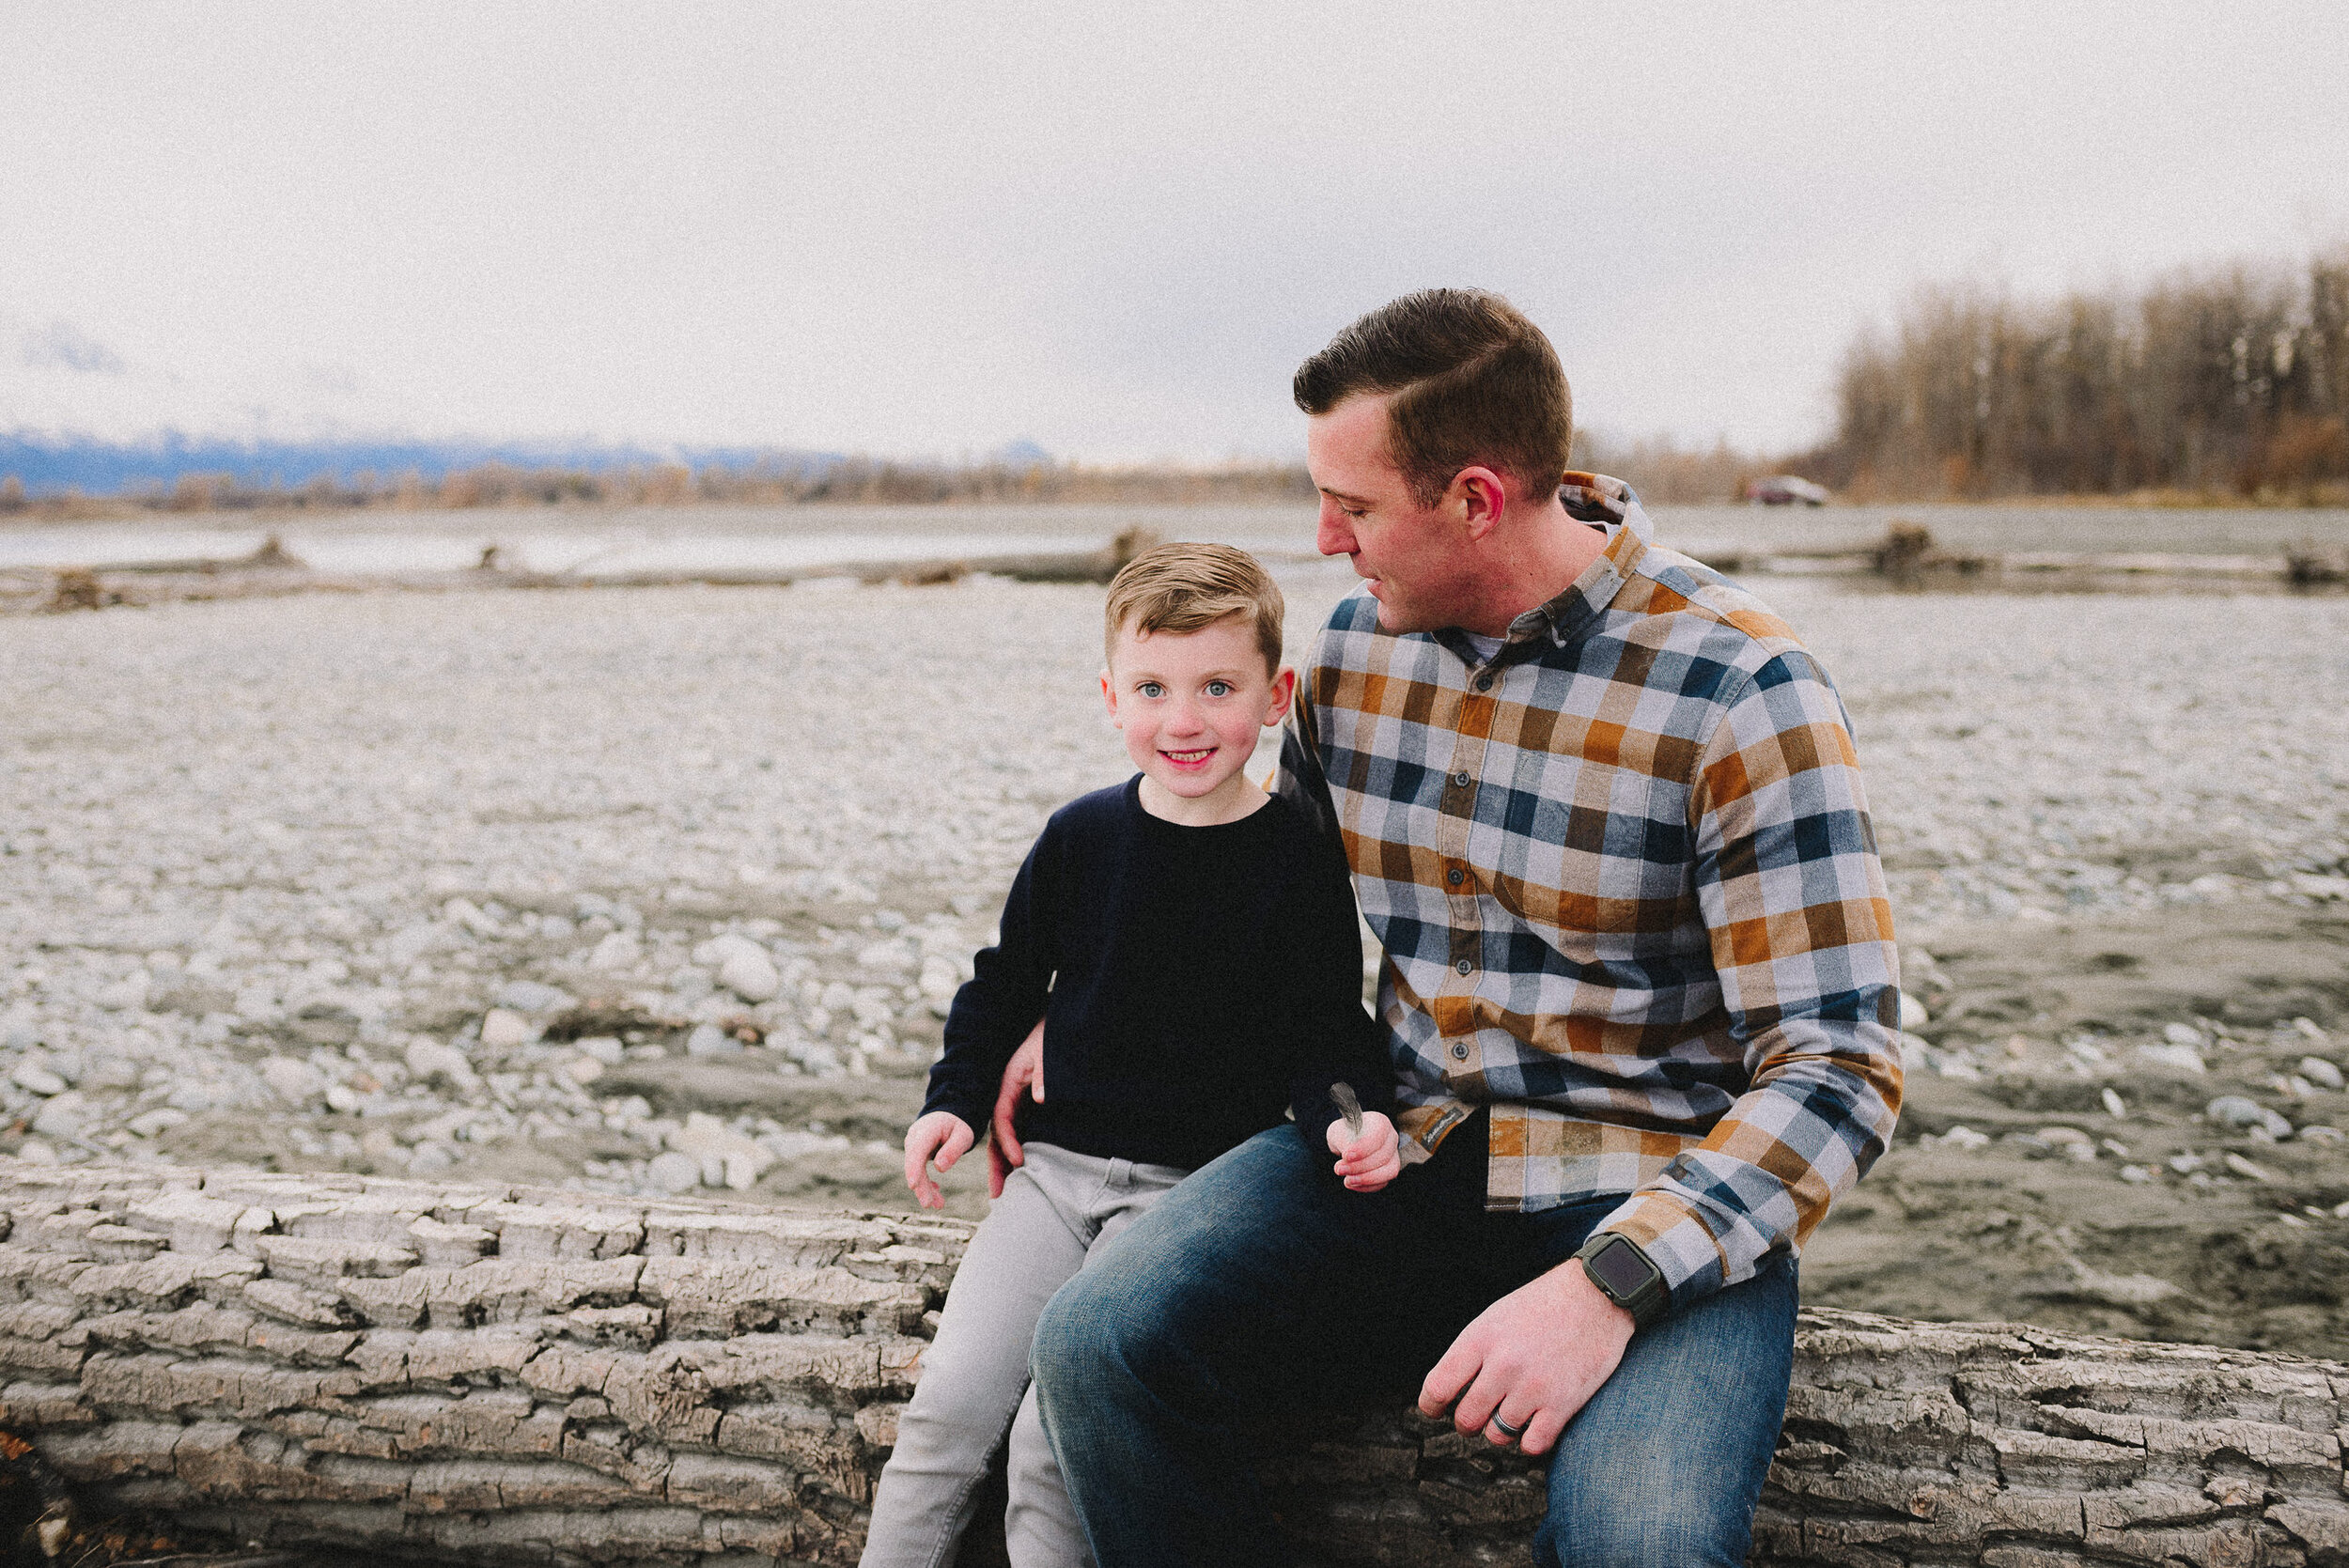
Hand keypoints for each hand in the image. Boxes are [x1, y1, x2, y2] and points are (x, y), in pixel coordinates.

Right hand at [903, 1111, 974, 1209]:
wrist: (950, 1116)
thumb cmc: (958, 1124)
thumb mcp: (963, 1134)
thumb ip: (953, 1150)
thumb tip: (940, 1168)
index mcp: (927, 1130)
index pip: (917, 1150)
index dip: (914, 1168)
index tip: (913, 1185)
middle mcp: (915, 1138)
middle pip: (914, 1164)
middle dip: (920, 1185)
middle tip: (929, 1205)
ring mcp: (914, 1146)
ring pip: (916, 1170)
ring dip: (925, 1188)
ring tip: (939, 1205)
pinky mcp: (917, 1155)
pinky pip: (919, 1171)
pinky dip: (927, 1183)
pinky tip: (937, 1193)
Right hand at [987, 1018, 1047, 1198]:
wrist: (1053, 1024)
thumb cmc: (1049, 1036)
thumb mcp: (1047, 1051)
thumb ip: (1045, 1074)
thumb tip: (1040, 1099)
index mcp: (1007, 1083)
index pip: (1002, 1118)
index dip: (1008, 1141)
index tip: (1019, 1162)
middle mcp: (1007, 1095)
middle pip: (996, 1134)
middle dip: (996, 1164)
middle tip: (997, 1194)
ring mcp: (1015, 1101)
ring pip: (1004, 1137)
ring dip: (1002, 1163)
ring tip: (1001, 1193)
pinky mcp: (1025, 1105)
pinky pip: (1017, 1132)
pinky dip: (1014, 1151)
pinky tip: (1018, 1171)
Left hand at [1325, 1109, 1400, 1191]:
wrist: (1347, 1140)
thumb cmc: (1344, 1133)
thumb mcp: (1338, 1131)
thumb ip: (1344, 1141)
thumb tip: (1349, 1157)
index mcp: (1381, 1123)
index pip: (1379, 1135)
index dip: (1364, 1148)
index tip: (1346, 1156)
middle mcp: (1391, 1139)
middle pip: (1383, 1156)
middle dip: (1360, 1166)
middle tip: (1339, 1169)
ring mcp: (1393, 1156)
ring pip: (1389, 1172)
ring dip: (1366, 1179)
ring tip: (1347, 1180)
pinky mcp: (1389, 1172)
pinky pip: (1383, 1183)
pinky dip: (1366, 1186)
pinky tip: (1351, 1183)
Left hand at [1418, 1257, 1634, 1455]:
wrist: (1595, 1296)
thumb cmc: (1542, 1305)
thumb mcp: (1496, 1317)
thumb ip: (1472, 1352)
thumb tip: (1449, 1389)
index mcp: (1480, 1339)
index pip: (1437, 1387)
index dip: (1430, 1406)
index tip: (1435, 1410)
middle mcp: (1503, 1366)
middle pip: (1466, 1419)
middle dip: (1467, 1423)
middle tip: (1476, 1417)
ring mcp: (1532, 1387)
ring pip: (1497, 1435)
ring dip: (1501, 1430)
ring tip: (1510, 1414)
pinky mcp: (1562, 1404)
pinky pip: (1532, 1445)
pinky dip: (1530, 1441)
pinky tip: (1534, 1425)